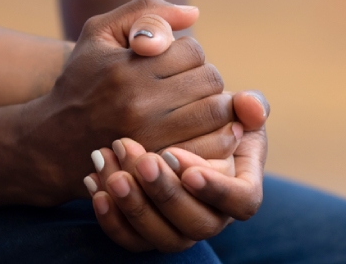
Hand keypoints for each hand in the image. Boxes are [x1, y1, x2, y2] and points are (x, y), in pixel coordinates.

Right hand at [14, 0, 234, 204]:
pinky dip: (215, 137)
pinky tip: (198, 131)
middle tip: (185, 87)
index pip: (192, 51)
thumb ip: (146, 13)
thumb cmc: (80, 81)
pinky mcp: (160, 164)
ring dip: (212, 106)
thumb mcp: (99, 34)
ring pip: (215, 111)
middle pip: (209, 80)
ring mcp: (152, 138)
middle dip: (202, 80)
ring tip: (193, 107)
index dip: (186, 54)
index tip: (171, 65)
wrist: (53, 144)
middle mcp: (139, 103)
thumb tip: (194, 13)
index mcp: (126, 68)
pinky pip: (213, 146)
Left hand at [84, 91, 268, 250]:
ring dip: (136, 206)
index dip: (216, 186)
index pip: (242, 201)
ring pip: (162, 238)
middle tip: (143, 160)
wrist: (168, 130)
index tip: (179, 157)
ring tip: (114, 172)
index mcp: (241, 188)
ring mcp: (180, 229)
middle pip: (198, 224)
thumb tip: (250, 106)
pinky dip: (111, 218)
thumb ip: (248, 104)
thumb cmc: (210, 119)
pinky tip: (95, 183)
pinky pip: (131, 240)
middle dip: (167, 193)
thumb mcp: (232, 108)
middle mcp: (213, 216)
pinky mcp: (148, 234)